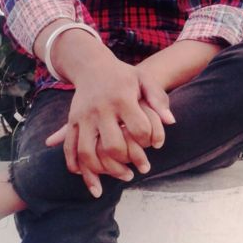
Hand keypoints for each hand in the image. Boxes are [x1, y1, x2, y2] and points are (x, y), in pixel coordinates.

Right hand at [44, 62, 175, 197]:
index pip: (139, 129)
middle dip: (128, 161)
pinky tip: (87, 177)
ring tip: (121, 175)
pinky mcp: (72, 121)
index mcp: (121, 99)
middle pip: (113, 146)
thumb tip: (171, 122)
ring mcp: (83, 116)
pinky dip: (76, 165)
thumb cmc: (124, 76)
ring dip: (103, 171)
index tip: (153, 143)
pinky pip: (70, 147)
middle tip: (140, 168)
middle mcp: (100, 109)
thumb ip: (158, 99)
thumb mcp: (144, 80)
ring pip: (87, 152)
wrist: (92, 66)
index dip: (149, 140)